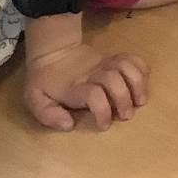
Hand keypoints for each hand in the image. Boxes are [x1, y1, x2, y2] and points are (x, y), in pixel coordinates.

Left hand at [23, 42, 149, 131]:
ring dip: (138, 85)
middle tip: (126, 115)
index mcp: (73, 87)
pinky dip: (142, 70)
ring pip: (127, 67)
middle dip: (124, 100)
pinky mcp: (114, 58)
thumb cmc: (45, 80)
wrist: (54, 52)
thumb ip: (48, 115)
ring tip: (140, 101)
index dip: (102, 111)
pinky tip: (142, 83)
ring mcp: (105, 63)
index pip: (93, 94)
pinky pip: (133, 59)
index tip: (104, 125)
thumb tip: (69, 125)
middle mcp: (92, 74)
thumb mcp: (35, 99)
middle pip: (114, 81)